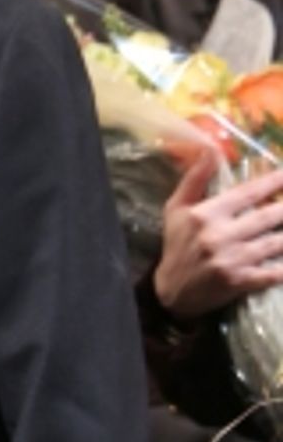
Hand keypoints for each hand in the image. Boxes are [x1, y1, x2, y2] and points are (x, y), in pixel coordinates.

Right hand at [154, 149, 282, 318]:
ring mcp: (231, 260)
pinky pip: (274, 273)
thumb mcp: (176, 209)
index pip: (248, 192)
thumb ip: (195, 179)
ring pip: (276, 242)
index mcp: (206, 215)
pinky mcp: (240, 282)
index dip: (274, 181)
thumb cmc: (176, 245)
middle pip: (268, 216)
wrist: (170, 292)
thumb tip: (210, 149)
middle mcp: (219, 235)